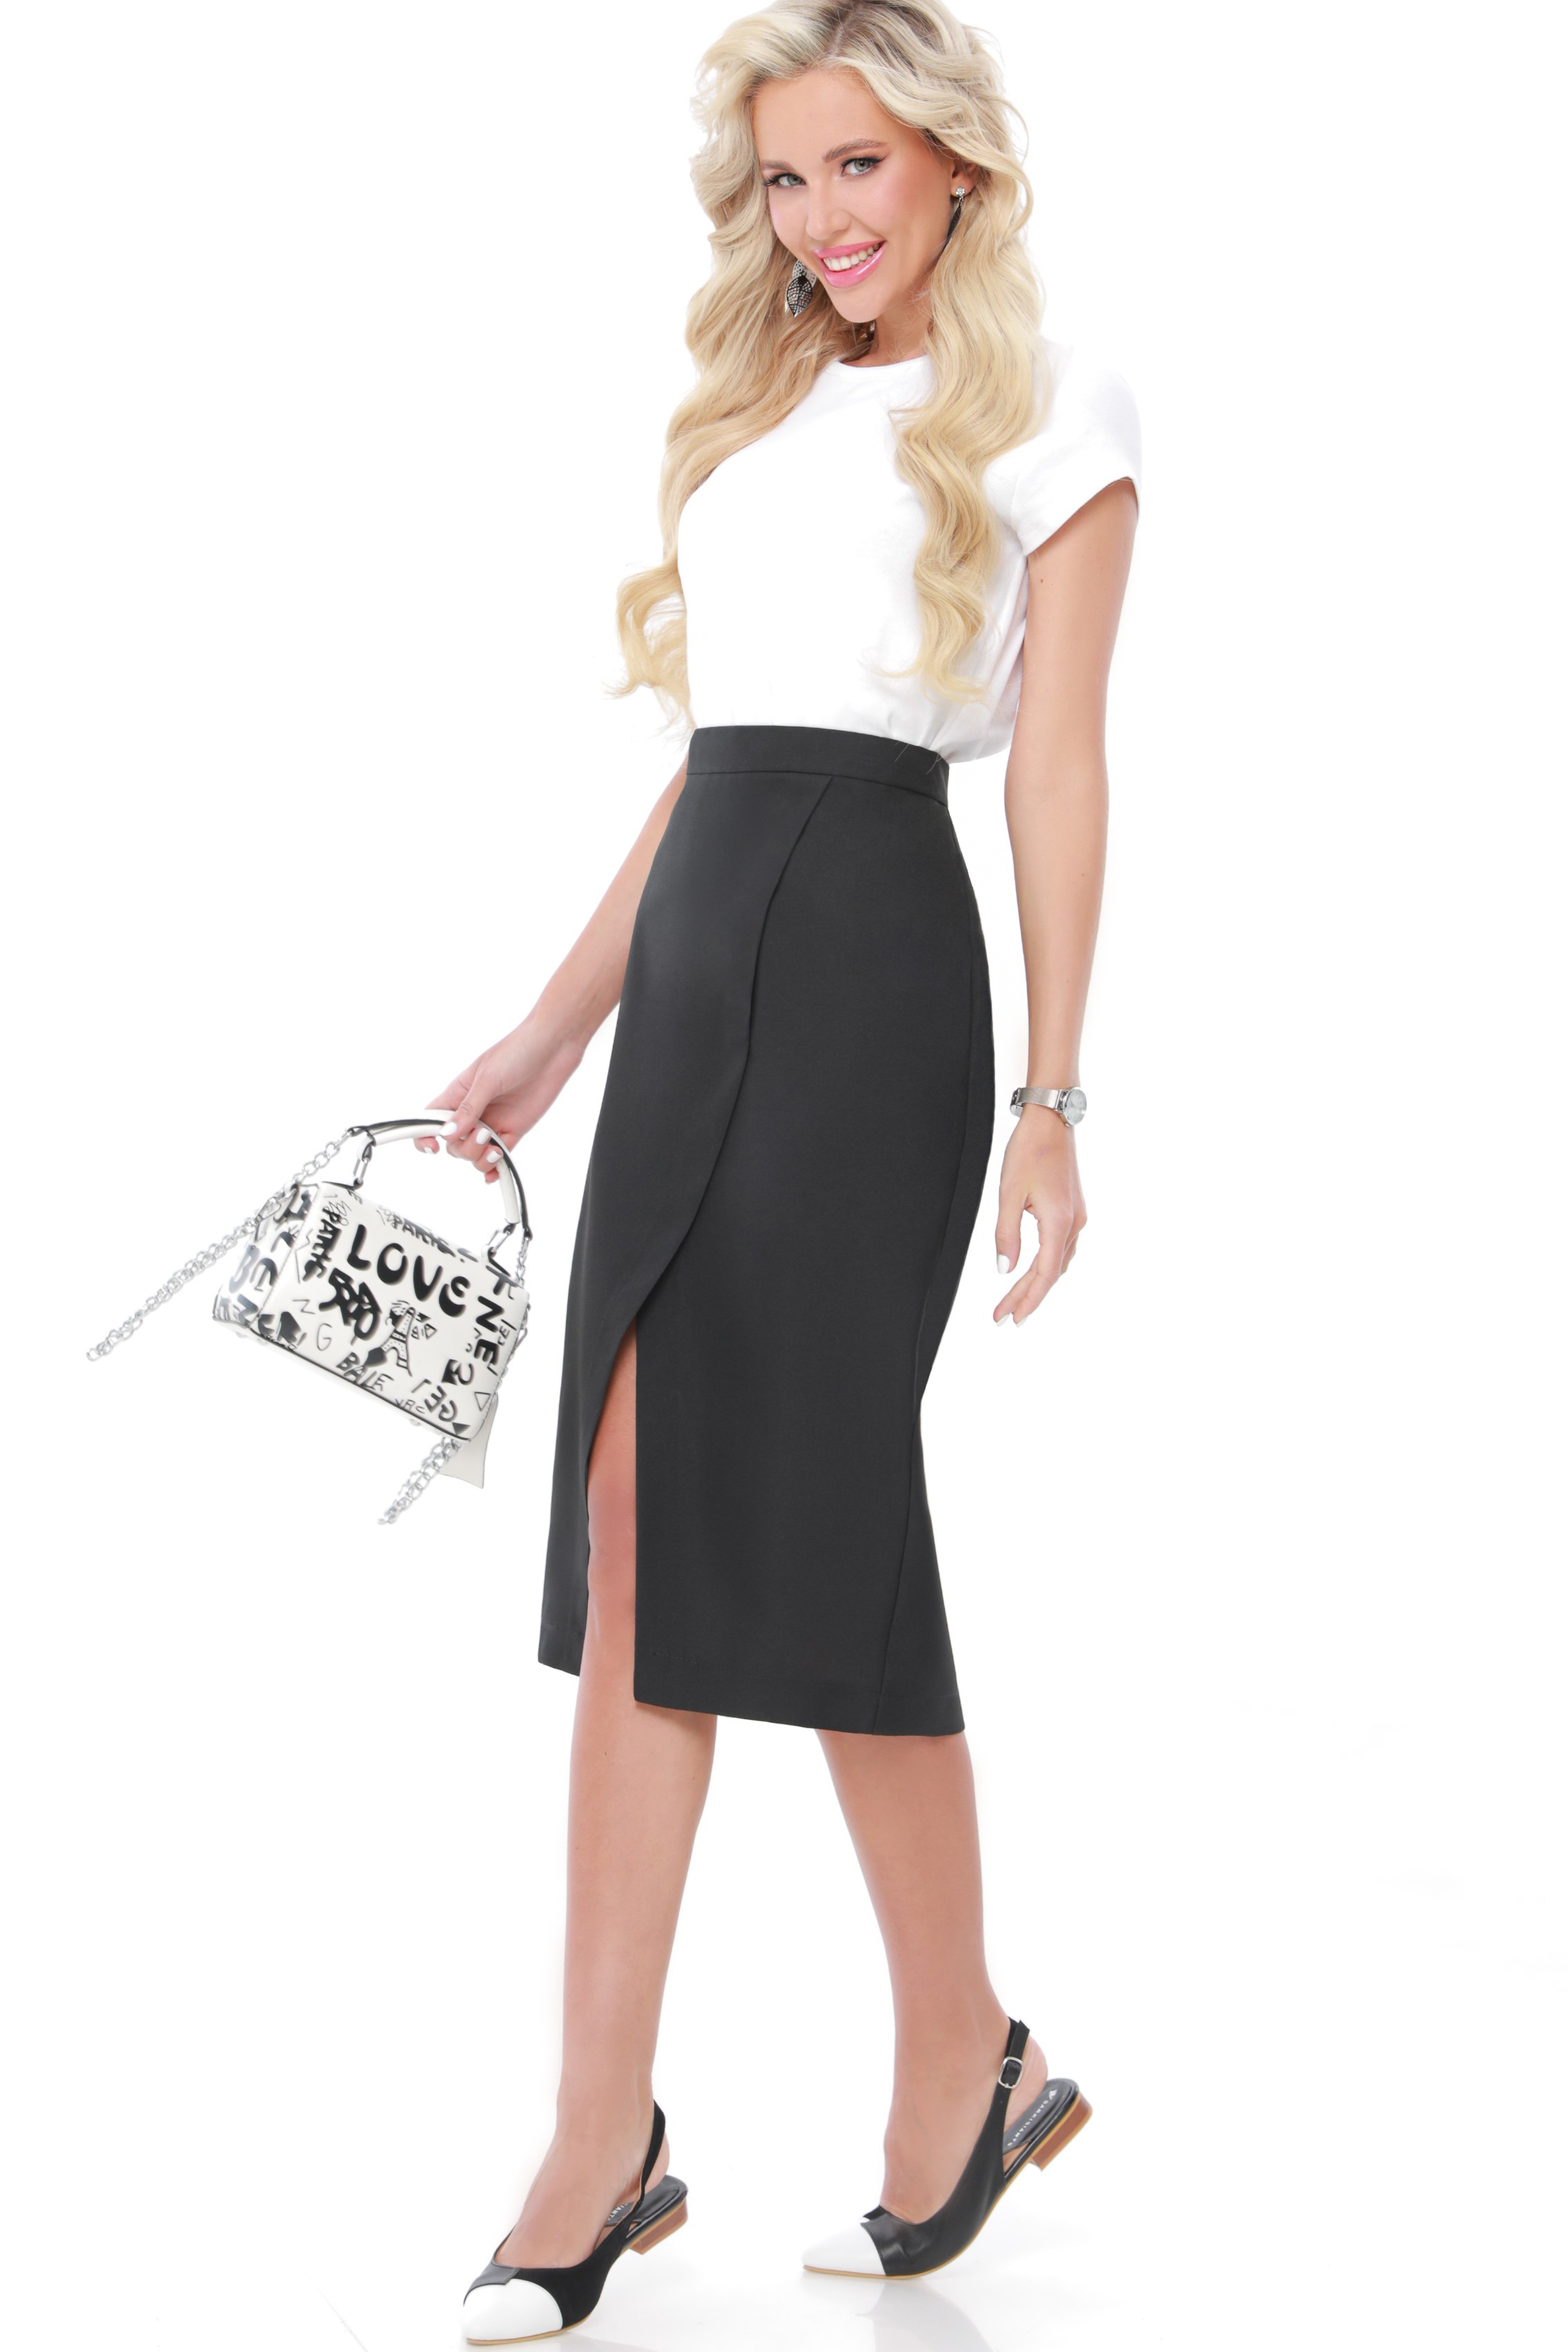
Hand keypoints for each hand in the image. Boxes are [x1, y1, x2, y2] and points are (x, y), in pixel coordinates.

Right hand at [414, 1013, 584, 1182]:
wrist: (553, 1048)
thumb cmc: (517, 1052)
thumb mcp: (488, 1078)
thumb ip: (469, 1108)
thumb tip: (447, 1133)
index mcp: (457, 1094)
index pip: (431, 1119)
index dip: (423, 1135)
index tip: (433, 1146)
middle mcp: (472, 1111)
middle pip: (454, 1143)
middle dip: (464, 1147)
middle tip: (484, 1133)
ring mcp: (492, 1122)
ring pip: (474, 1153)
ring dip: (480, 1158)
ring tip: (496, 1147)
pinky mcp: (513, 1130)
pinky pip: (499, 1156)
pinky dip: (494, 1168)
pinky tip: (495, 1173)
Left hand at [993, 1106, 1085, 1323]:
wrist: (1052, 1120)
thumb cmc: (1030, 1150)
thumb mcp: (1009, 1193)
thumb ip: (1006, 1234)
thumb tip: (1004, 1269)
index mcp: (1060, 1223)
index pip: (1043, 1275)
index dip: (1026, 1299)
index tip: (1009, 1317)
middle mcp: (1075, 1224)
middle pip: (1051, 1273)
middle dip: (1027, 1297)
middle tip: (1004, 1316)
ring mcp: (1077, 1216)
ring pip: (1058, 1262)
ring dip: (1037, 1283)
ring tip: (1015, 1300)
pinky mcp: (1074, 1209)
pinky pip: (1062, 1248)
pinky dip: (1047, 1265)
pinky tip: (1035, 1271)